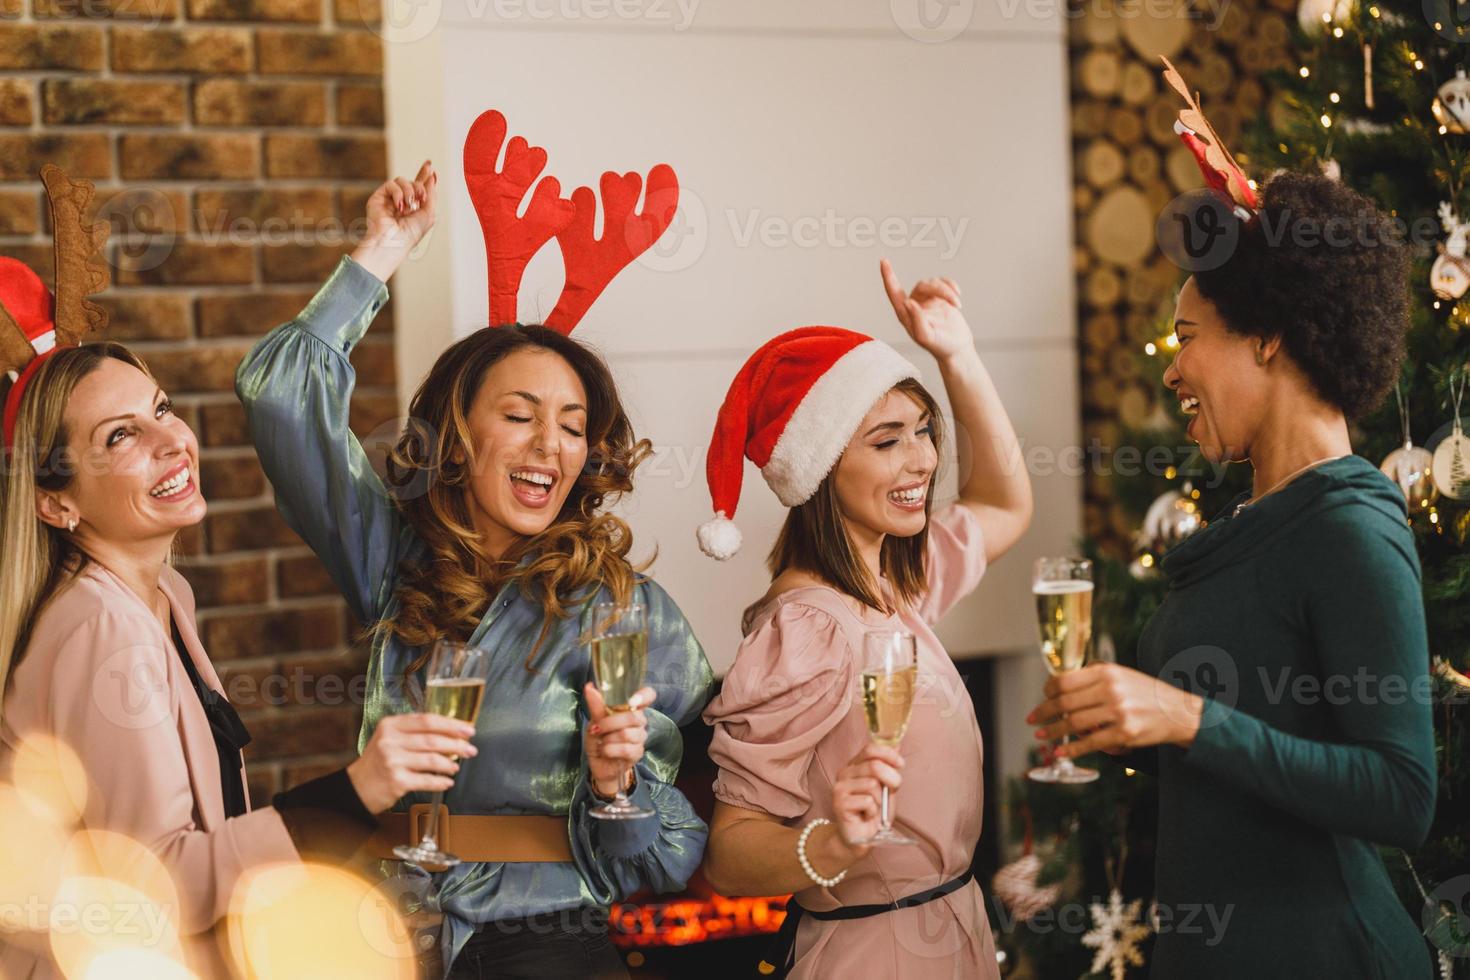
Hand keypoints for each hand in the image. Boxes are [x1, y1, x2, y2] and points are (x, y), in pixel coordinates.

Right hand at [346, 712, 477, 813]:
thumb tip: (451, 733)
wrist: (355, 788)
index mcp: (390, 725)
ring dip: (449, 764)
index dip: (451, 724)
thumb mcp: (389, 739)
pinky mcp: (396, 781)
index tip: (468, 729)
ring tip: (456, 767)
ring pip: (431, 759)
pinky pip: (426, 780)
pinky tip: (447, 782)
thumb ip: (414, 732)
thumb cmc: (378, 763)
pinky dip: (440, 782)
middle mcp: (390, 741)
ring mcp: (392, 761)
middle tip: (470, 749)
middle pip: (432, 739)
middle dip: (456, 744)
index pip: (427, 720)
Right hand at [351, 160, 437, 282]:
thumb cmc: (410, 234)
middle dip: (420, 186)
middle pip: (411, 181)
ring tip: (410, 206)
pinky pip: (391, 184)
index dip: (424, 175)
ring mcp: (389, 199)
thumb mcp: (429, 214)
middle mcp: (401, 202)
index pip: (419, 187)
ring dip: (409, 191)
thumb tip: (432, 176)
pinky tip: (399, 206)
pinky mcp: (378, 197)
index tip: (430, 164)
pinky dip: (398, 193)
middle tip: (421, 198)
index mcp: (414, 208)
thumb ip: (431, 194)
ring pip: (402, 180)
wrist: (393, 242)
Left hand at [584, 683, 655, 798]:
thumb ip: (596, 705)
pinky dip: (609, 750)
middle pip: (633, 716)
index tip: (632, 700)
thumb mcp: (594, 720)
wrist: (598, 763)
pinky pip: (625, 749)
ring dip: (608, 738)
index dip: (644, 696)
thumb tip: (590, 687)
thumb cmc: (599, 738)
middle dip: (609, 723)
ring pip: (627, 733)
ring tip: (601, 742)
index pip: (648, 695)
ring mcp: (640, 737)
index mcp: (631, 708)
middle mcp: (639, 721)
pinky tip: (604, 751)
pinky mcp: (637, 753)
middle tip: (595, 729)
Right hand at [827, 743, 904, 862]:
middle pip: (874, 766)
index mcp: (855, 765)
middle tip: (890, 792)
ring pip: (872, 785)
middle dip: (891, 779)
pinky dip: (873, 812)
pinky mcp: (839, 803)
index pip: (870, 749)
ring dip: (880, 800)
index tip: (901, 764)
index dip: (888, 754)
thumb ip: (889, 767)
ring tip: (873, 808)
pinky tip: (866, 816)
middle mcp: (845, 773)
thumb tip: (897, 744)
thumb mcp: (886, 787)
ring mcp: (840, 787)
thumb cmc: (874, 812)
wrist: (860, 838)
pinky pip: (867, 801)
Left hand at [880, 258, 975, 364]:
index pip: (894, 292)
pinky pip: (943, 283)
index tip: (884, 261)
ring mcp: (927, 300)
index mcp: (905, 314)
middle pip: (923, 286)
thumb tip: (908, 302)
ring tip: (957, 304)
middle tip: (954, 301)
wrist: (957, 348)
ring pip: (934, 283)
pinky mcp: (940, 298)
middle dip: (940, 290)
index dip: (888, 276)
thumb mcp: (926, 337)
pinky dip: (951, 286)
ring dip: (947, 291)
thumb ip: (916, 320)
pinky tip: (957, 294)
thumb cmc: (939, 346)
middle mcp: (914, 305)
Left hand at [1025, 662, 1204, 758]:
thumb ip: (1094, 676)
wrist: (1179, 712)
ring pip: (1074, 723)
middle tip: (1031, 719)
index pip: (1064, 681)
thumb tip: (1059, 682)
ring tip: (1041, 736)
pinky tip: (1060, 751)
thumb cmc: (1145, 693)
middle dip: (1043, 713)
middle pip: (1065, 703)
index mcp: (1107, 672)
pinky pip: (1091, 742)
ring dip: (1053, 732)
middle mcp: (1111, 690)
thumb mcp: (1121, 674)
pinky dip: (1072, 748)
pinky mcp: (1125, 733)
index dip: (1047, 691)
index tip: (1042, 698)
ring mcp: (1119, 712)